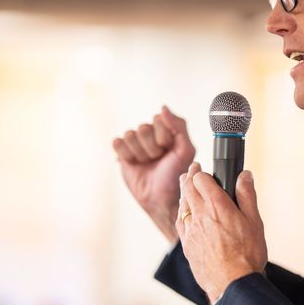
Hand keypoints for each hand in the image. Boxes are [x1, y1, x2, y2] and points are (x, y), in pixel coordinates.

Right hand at [113, 106, 195, 242]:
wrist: (160, 198)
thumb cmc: (175, 175)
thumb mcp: (186, 150)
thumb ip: (179, 126)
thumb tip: (163, 107)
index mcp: (167, 130)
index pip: (158, 119)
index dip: (163, 137)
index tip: (169, 150)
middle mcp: (151, 133)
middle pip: (143, 128)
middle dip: (152, 148)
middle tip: (157, 160)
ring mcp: (136, 142)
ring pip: (130, 135)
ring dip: (140, 153)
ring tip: (147, 163)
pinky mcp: (122, 152)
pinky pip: (117, 142)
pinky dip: (126, 154)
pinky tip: (134, 163)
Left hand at [176, 162, 266, 303]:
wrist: (233, 284)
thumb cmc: (247, 255)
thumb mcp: (254, 221)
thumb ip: (247, 195)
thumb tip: (244, 175)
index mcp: (217, 206)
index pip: (201, 179)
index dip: (201, 172)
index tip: (203, 169)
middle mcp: (200, 215)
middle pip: (187, 188)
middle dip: (189, 176)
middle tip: (193, 170)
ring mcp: (190, 231)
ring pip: (181, 204)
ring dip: (183, 192)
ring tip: (186, 185)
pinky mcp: (187, 245)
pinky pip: (180, 222)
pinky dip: (182, 211)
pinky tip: (185, 212)